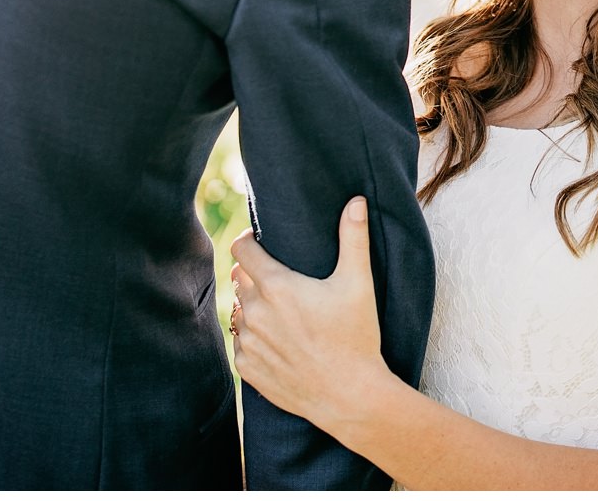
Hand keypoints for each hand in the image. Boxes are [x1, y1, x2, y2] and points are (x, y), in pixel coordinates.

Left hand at [229, 196, 391, 430]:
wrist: (349, 396)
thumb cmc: (356, 337)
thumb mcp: (358, 283)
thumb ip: (353, 238)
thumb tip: (356, 201)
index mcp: (276, 287)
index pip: (241, 250)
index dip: (249, 240)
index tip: (262, 240)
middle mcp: (254, 313)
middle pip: (240, 279)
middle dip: (255, 273)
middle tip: (281, 278)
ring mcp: (248, 343)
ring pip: (239, 311)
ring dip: (252, 306)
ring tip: (281, 311)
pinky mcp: (247, 369)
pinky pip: (241, 343)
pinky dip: (253, 337)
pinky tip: (278, 340)